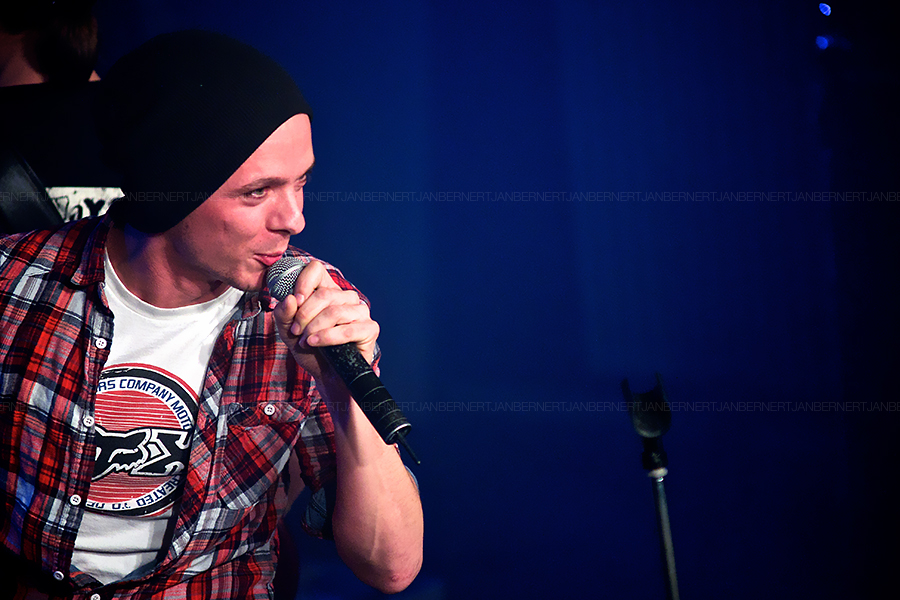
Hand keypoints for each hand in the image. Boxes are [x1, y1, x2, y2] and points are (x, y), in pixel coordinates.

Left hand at [273, 260, 379, 383]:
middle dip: (304, 315)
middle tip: (296, 331)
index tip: (295, 301)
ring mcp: (360, 312)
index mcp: (327, 290)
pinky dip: (327, 337)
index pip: (316, 269)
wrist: (325, 375)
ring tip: (306, 341)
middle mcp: (346, 297)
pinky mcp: (370, 329)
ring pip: (334, 312)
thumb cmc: (310, 349)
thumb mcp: (288, 331)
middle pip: (324, 294)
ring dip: (314, 328)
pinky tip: (315, 343)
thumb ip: (284, 314)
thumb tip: (290, 299)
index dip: (303, 283)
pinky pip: (348, 330)